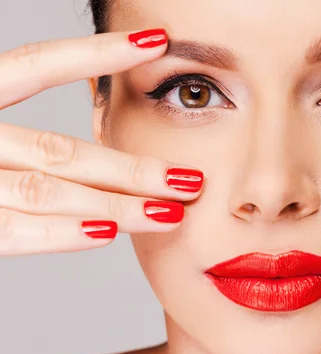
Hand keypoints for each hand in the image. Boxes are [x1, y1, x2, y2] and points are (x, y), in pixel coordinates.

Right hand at [0, 29, 203, 255]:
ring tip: (172, 212)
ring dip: (117, 203)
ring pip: (48, 190)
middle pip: (59, 150)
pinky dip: (62, 232)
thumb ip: (23, 145)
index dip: (93, 54)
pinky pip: (13, 230)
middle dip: (131, 168)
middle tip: (191, 180)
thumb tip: (98, 161)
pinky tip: (110, 232)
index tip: (158, 42)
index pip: (33, 65)